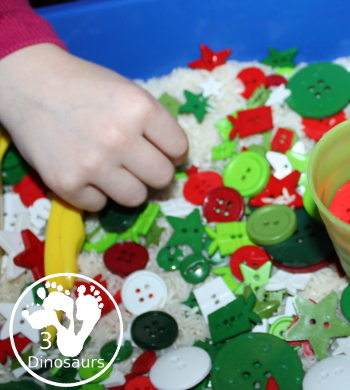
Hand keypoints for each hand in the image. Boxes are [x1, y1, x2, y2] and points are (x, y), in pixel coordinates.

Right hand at [0, 43, 187, 210]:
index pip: (179, 149)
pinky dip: (95, 193)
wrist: (29, 83)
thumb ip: (156, 125)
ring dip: (128, 186)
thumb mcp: (130, 93)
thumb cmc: (86, 87)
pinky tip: (86, 172)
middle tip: (137, 162)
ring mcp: (93, 163)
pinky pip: (100, 205)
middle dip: (153, 171)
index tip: (160, 150)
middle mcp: (120, 138)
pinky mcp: (66, 183)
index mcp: (141, 109)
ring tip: (113, 169)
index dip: (172, 151)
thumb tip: (176, 162)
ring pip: (136, 197)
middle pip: (162, 178)